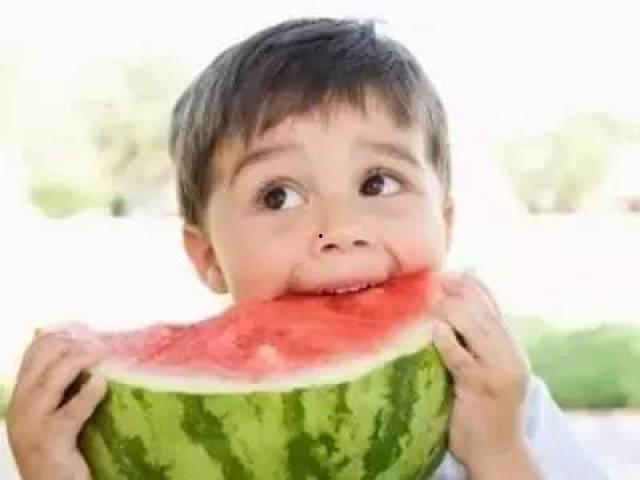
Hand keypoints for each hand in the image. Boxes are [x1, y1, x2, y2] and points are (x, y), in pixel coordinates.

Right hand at [6, 331, 108, 479]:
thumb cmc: (61, 449)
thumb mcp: (55, 413)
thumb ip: (66, 386)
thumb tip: (92, 354)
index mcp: (22, 397)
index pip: (32, 354)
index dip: (57, 335)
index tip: (83, 327)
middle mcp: (21, 407)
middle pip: (41, 360)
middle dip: (70, 342)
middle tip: (98, 340)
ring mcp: (33, 425)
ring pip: (51, 380)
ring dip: (79, 360)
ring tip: (103, 352)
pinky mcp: (51, 443)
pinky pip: (69, 412)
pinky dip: (88, 394)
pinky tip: (102, 383)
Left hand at [431, 273, 540, 478]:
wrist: (498, 453)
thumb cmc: (485, 412)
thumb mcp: (488, 373)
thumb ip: (477, 345)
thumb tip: (449, 313)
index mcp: (512, 350)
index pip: (495, 308)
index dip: (473, 286)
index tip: (452, 272)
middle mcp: (510, 357)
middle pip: (484, 313)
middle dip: (460, 292)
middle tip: (436, 279)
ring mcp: (498, 372)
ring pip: (476, 329)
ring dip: (451, 309)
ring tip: (431, 297)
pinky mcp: (481, 388)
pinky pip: (461, 358)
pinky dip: (448, 341)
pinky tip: (434, 328)